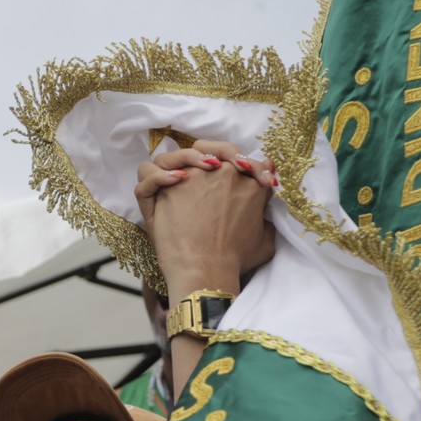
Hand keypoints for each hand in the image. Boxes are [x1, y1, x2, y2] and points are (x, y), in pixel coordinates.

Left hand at [134, 139, 275, 292]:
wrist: (206, 271)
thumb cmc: (234, 263)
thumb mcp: (264, 244)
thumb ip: (266, 224)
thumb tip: (264, 216)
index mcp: (251, 185)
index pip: (246, 163)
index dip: (242, 168)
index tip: (236, 176)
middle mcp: (226, 172)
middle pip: (219, 149)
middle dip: (216, 155)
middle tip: (209, 169)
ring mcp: (196, 174)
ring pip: (184, 154)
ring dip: (182, 161)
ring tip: (181, 177)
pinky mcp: (171, 184)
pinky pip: (154, 171)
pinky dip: (155, 177)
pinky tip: (165, 186)